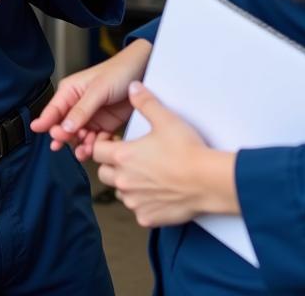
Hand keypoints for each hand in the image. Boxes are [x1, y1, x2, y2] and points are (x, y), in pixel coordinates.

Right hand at [29, 39, 150, 159]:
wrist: (144, 73)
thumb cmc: (119, 72)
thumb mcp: (98, 90)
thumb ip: (81, 110)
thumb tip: (64, 127)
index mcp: (70, 91)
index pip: (53, 110)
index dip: (45, 122)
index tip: (38, 132)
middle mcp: (78, 105)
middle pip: (64, 128)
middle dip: (65, 138)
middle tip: (66, 144)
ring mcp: (91, 117)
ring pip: (79, 138)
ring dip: (80, 146)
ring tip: (85, 151)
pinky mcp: (104, 126)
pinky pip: (95, 141)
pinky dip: (95, 147)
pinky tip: (97, 150)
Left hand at [92, 82, 238, 227]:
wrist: (208, 180)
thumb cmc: (186, 149)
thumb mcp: (164, 118)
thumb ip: (144, 101)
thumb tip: (132, 87)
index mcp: (122, 157)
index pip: (96, 150)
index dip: (103, 144)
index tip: (115, 141)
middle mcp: (124, 181)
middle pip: (104, 173)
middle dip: (112, 165)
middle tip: (130, 157)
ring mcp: (135, 202)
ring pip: (120, 192)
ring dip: (126, 184)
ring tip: (144, 174)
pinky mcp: (148, 217)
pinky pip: (137, 209)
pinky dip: (143, 202)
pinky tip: (157, 192)